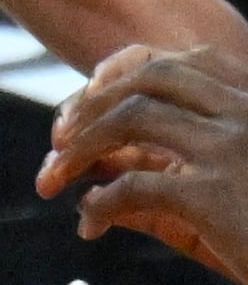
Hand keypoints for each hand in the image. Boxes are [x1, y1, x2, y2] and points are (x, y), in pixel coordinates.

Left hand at [41, 45, 247, 284]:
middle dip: (90, 102)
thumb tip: (106, 179)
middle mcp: (243, 114)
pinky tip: (89, 222)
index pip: (174, 62)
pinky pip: (134, 185)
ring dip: (80, 147)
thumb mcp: (232, 191)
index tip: (86, 97)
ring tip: (56, 176)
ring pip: (128, 120)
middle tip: (59, 137)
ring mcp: (231, 149)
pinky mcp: (215, 195)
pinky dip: (100, 202)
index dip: (119, 72)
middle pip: (144, 81)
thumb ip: (180, 173)